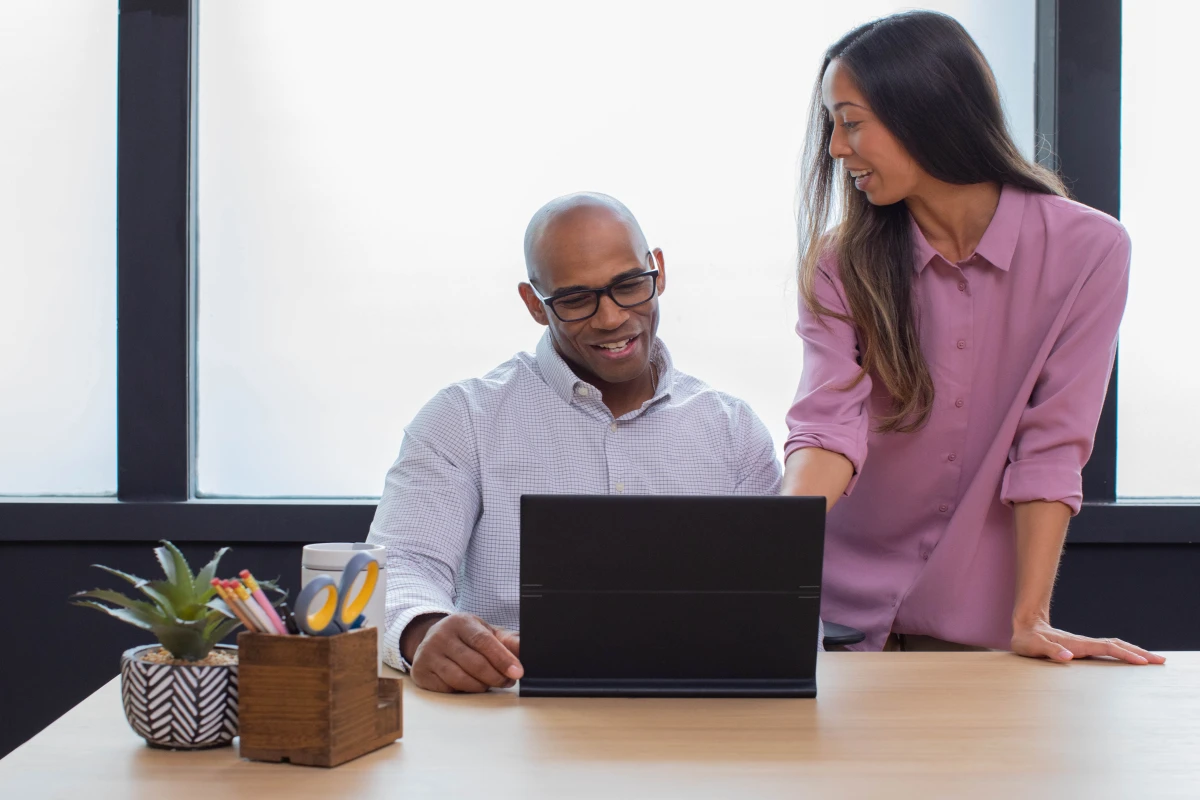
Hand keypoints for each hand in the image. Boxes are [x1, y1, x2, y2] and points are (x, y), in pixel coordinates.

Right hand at [407, 612, 522, 692]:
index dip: (502, 658)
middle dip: (496, 676)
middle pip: (474, 663)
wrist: (430, 638)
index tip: (517, 672)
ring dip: (481, 686)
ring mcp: (428, 655)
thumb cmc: (464, 637)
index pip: (484, 641)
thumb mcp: (485, 631)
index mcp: (460, 622)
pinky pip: (448, 688)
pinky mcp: (420, 673)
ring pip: (461, 678)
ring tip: (490, 684)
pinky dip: (463, 690)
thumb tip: (526, 647)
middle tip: (508, 681)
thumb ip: (507, 640)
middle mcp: (441, 636)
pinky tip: (470, 685)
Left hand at [1011, 618, 1165, 664]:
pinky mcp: (1083, 648)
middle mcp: (1084, 643)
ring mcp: (1085, 644)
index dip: (1125, 654)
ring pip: (1115, 646)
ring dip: (1134, 651)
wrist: (1025, 626)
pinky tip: (1131, 658)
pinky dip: (1123, 652)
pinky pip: (1108, 650)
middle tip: (1160, 661)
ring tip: (1153, 660)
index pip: (1107, 648)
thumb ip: (1050, 650)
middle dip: (1139, 653)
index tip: (1142, 662)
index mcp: (1077, 644)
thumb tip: (1067, 656)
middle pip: (1117, 645)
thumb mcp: (1033, 647)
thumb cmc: (1028, 639)